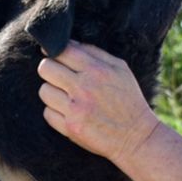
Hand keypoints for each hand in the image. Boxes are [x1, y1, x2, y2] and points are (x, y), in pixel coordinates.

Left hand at [37, 41, 160, 167]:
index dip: (54, 51)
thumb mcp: (120, 69)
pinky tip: (70, 113)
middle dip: (50, 70)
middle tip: (59, 77)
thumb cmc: (128, 100)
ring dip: (52, 93)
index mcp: (97, 70)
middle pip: (45, 68)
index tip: (54, 56)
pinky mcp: (70, 128)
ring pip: (44, 91)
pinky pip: (47, 113)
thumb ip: (94, 53)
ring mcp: (75, 109)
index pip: (61, 51)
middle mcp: (84, 87)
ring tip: (67, 97)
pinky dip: (55, 112)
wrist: (137, 137)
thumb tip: (68, 43)